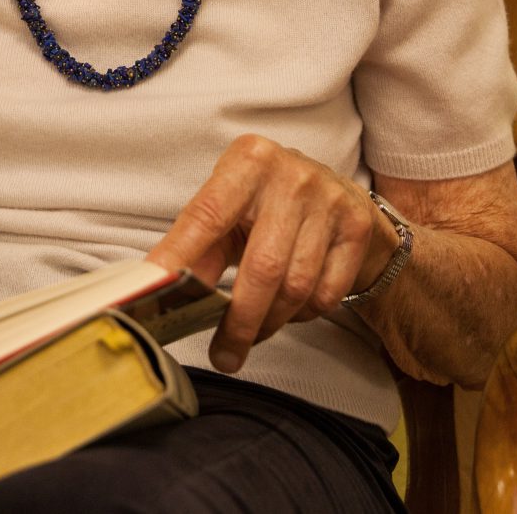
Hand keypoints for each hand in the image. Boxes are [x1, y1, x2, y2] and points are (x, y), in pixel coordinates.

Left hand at [148, 134, 395, 372]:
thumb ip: (198, 248)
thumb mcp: (228, 211)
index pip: (207, 216)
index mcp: (247, 161)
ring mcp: (329, 201)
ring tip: (251, 332)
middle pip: (262, 267)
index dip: (180, 258)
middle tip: (223, 355)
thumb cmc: (266, 204)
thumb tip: (161, 291)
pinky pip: (325, 295)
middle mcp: (291, 176)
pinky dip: (302, 314)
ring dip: (269, 323)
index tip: (158, 294)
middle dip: (239, 322)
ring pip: (296, 287)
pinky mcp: (357, 228)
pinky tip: (289, 307)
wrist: (336, 192)